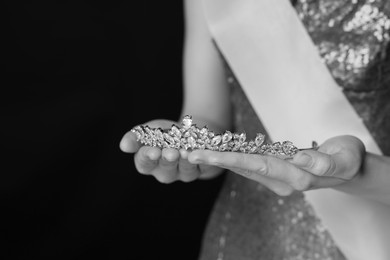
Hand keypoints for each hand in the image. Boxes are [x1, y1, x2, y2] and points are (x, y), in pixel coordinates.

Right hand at [119, 119, 222, 182]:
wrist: (192, 131)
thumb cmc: (166, 133)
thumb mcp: (150, 130)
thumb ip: (135, 137)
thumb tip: (123, 146)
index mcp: (151, 164)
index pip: (145, 164)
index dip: (148, 158)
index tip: (152, 151)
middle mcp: (168, 172)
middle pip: (166, 170)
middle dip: (167, 160)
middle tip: (170, 153)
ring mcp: (186, 173)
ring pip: (185, 170)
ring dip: (184, 161)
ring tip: (184, 151)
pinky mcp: (204, 168)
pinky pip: (202, 166)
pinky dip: (200, 159)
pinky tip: (198, 153)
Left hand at [188, 135, 365, 195]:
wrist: (349, 169)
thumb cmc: (349, 160)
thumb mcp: (345, 158)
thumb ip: (326, 161)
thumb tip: (304, 159)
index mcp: (295, 176)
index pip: (256, 165)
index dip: (230, 158)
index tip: (206, 154)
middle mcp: (281, 181)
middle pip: (243, 167)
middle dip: (215, 159)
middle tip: (187, 152)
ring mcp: (277, 179)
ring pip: (243, 167)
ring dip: (218, 159)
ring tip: (193, 150)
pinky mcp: (275, 173)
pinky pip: (248, 165)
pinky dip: (230, 157)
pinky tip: (215, 151)